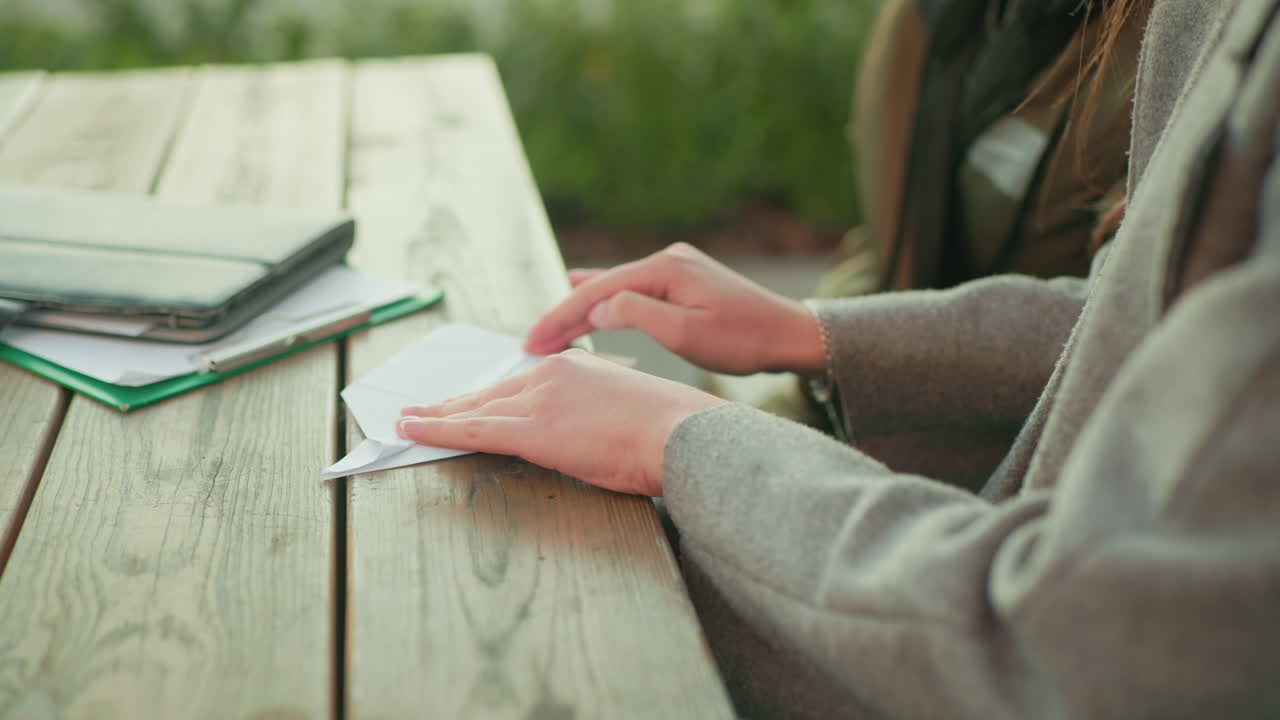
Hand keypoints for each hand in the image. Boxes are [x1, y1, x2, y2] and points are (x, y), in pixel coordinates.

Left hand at [396, 349, 727, 495]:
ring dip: (436, 417)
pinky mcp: (531, 429)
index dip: (486, 397)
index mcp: (576, 369)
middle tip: (421, 410)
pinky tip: (412, 431)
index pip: (519, 385)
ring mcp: (539, 400)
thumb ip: (595, 416)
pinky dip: (437, 429)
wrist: (682, 434)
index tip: (467, 402)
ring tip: (407, 422)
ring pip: (475, 409)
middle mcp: (551, 375)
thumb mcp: (626, 413)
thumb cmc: (669, 432)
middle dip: (453, 404)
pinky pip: (472, 430)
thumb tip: (584, 434)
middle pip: (490, 393)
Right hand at [524, 243, 825, 375]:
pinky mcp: (684, 280)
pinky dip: (607, 298)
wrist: (791, 334)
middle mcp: (667, 259)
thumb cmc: (744, 339)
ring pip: (615, 287)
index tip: (532, 341)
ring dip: (582, 308)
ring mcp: (676, 267)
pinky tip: (586, 290)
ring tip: (548, 326)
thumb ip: (638, 316)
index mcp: (664, 268)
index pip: (597, 291)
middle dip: (564, 314)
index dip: (561, 316)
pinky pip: (634, 289)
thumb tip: (596, 308)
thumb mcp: (687, 334)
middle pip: (601, 286)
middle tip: (529, 343)